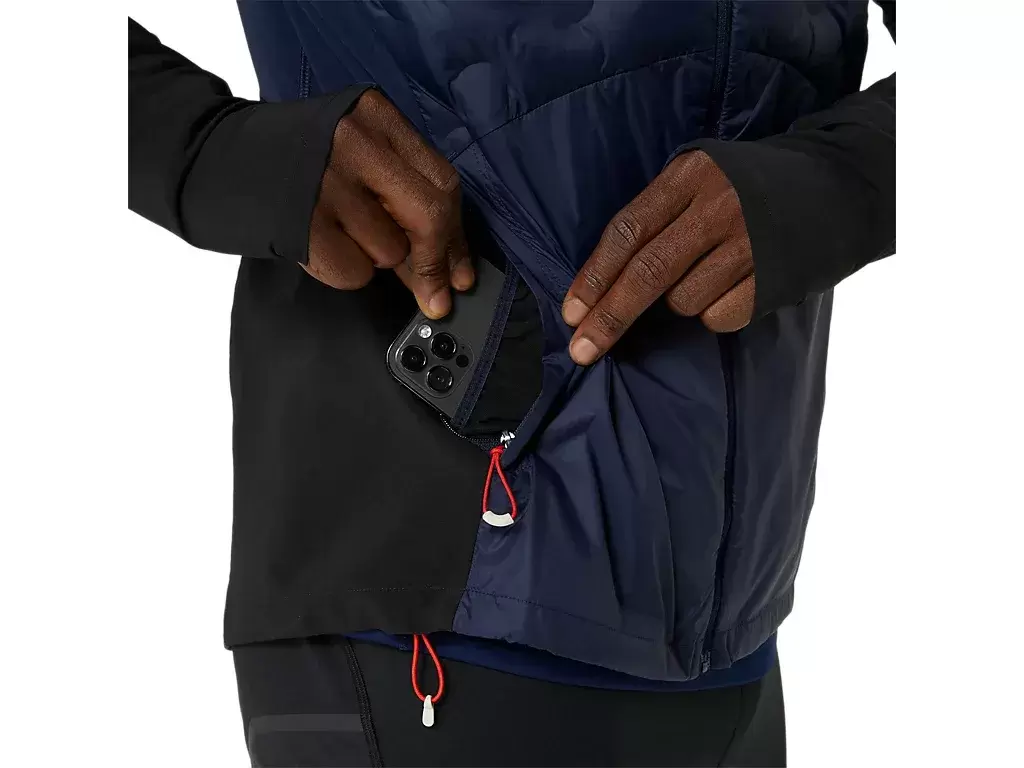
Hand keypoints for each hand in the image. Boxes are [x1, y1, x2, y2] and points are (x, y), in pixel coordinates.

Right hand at [303, 89, 473, 318]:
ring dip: (372, 257)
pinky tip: (317, 244)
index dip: (456, 237)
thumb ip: (401, 197)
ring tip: (336, 230)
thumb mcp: (351, 155)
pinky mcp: (303, 222)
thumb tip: (446, 270)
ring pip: (390, 250)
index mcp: (374, 115)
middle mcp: (353, 141)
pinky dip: (342, 271)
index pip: (442, 183)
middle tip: (433, 294)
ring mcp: (326, 181)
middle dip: (433, 262)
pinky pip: (354, 271)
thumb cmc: (289, 161)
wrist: (204, 159)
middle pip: (428, 215)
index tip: (460, 274)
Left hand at [562, 151, 754, 364]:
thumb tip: (602, 283)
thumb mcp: (698, 179)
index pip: (628, 231)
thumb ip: (656, 216)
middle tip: (583, 349)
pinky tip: (732, 286)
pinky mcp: (773, 278)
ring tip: (707, 273)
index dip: (594, 276)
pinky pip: (719, 316)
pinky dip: (714, 313)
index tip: (571, 313)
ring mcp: (749, 244)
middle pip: (648, 272)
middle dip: (610, 317)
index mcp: (690, 176)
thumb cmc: (746, 188)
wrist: (835, 185)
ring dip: (679, 302)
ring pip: (683, 300)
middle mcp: (718, 207)